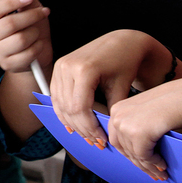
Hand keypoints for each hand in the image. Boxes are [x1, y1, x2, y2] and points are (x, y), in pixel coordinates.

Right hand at [0, 0, 51, 73]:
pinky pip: (28, 53)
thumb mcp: (27, 8)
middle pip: (10, 23)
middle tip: (42, 13)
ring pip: (21, 39)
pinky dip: (38, 47)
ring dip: (35, 32)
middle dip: (31, 16)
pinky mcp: (8, 64)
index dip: (12, 2)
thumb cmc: (28, 27)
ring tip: (36, 31)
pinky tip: (37, 44)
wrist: (33, 53)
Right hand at [49, 29, 156, 150]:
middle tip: (95, 141)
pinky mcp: (59, 68)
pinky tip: (74, 123)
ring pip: (59, 104)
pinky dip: (64, 111)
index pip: (79, 108)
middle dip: (82, 128)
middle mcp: (67, 66)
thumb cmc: (125, 61)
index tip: (101, 139)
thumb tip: (104, 134)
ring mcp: (60, 66)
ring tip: (87, 134)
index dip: (89, 128)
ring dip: (72, 123)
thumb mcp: (121, 88)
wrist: (122, 41)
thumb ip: (110, 111)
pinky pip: (56, 96)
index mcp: (84, 69)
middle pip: (68, 108)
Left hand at [106, 74, 181, 180]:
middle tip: (151, 172)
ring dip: (148, 166)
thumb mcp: (147, 111)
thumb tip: (138, 149)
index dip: (129, 154)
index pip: (117, 138)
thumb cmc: (174, 101)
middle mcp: (117, 116)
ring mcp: (125, 125)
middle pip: (123, 149)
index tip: (139, 163)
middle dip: (138, 163)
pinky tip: (163, 166)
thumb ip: (137, 126)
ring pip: (134, 155)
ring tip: (160, 173)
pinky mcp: (138, 134)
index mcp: (117, 109)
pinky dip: (155, 163)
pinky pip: (145, 157)